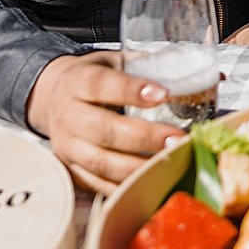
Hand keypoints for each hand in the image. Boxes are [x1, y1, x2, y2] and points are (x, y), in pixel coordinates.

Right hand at [24, 51, 183, 194]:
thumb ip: (144, 66)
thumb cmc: (92, 78)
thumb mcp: (111, 61)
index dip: (131, 90)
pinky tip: (150, 182)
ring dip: (137, 166)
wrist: (51, 98)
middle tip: (176, 138)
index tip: (163, 94)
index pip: (101, 85)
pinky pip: (97, 184)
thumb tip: (197, 72)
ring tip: (169, 162)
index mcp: (78, 82)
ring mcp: (68, 146)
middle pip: (103, 130)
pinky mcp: (71, 169)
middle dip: (144, 137)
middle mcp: (68, 115)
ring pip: (100, 162)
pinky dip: (124, 187)